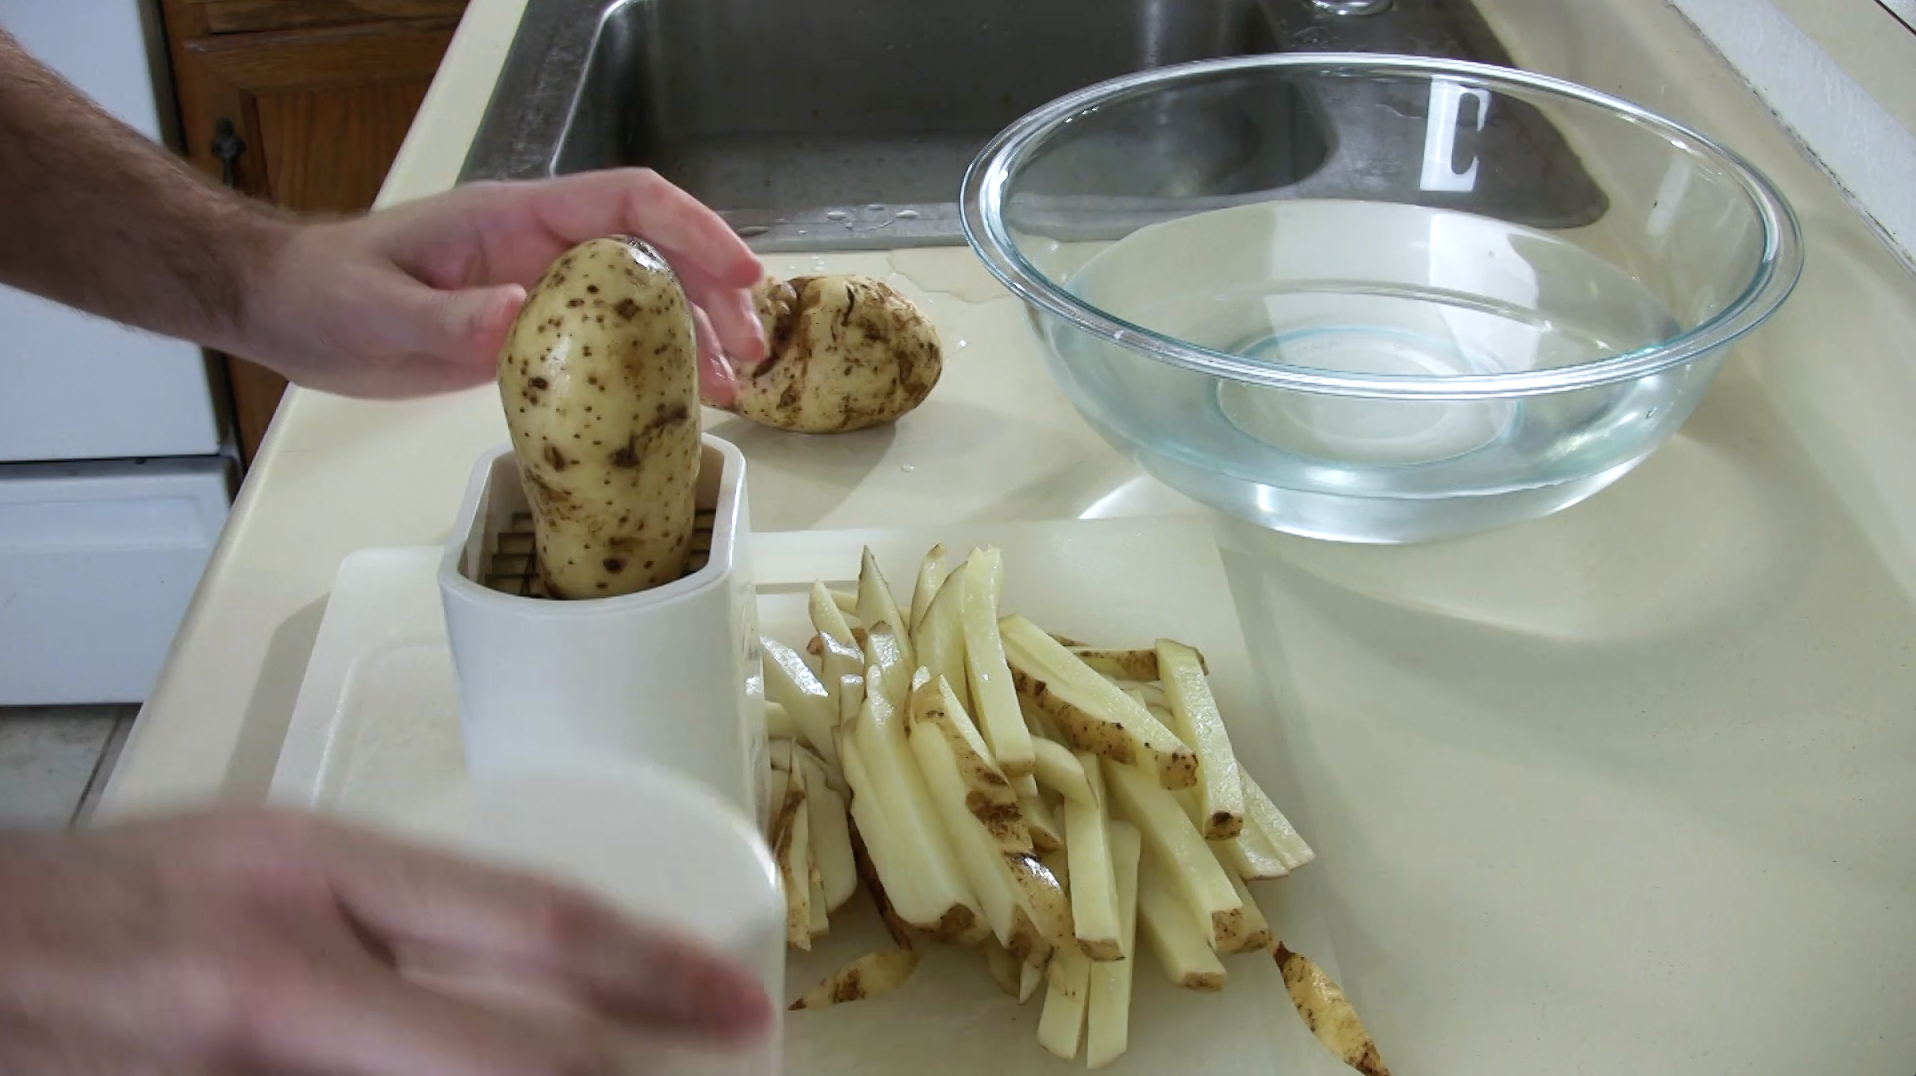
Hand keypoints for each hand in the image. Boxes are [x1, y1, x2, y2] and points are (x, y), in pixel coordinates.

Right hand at [0, 808, 771, 1074]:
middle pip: (515, 1057)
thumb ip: (399, 906)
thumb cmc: (105, 909)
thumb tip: (537, 958)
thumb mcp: (270, 863)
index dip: (652, 966)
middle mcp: (284, 989)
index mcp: (306, 876)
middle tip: (714, 1074)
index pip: (531, 923)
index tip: (730, 1000)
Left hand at [237, 169, 768, 405]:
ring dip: (695, 334)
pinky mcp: (533, 332)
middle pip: (655, 250)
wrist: (286, 311)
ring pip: (643, 297)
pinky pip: (612, 340)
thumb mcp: (377, 311)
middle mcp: (542, 246)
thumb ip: (446, 316)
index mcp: (516, 218)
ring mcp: (542, 288)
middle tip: (751, 352)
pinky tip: (679, 402)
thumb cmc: (325, 296)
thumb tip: (518, 316)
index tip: (740, 275)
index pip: (627, 201)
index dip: (693, 230)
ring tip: (735, 386)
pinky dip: (653, 366)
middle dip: (714, 292)